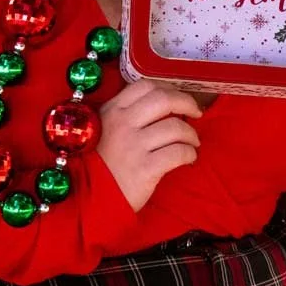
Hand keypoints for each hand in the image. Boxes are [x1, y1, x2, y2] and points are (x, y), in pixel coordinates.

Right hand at [96, 79, 201, 211]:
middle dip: (186, 102)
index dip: (169, 89)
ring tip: (192, 142)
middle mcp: (123, 123)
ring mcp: (134, 146)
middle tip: (196, 112)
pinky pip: (178, 153)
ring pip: (175, 127)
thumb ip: (125, 114)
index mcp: (112, 110)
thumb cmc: (99, 163)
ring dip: (191, 134)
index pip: (146, 86)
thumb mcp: (103, 128)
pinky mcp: (145, 168)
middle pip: (164, 100)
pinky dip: (190, 153)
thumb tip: (162, 104)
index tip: (178, 99)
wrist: (89, 198)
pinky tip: (189, 158)